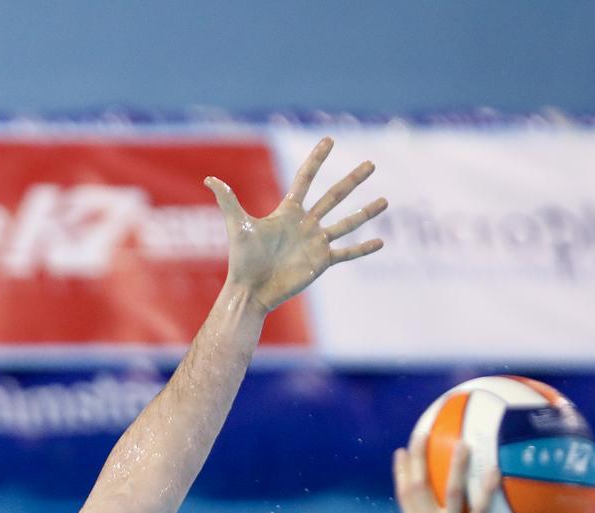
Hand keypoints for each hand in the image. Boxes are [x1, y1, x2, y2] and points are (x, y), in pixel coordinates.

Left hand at [205, 138, 385, 312]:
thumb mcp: (236, 226)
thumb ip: (227, 200)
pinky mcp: (321, 262)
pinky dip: (363, 249)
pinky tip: (381, 242)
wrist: (250, 290)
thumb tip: (209, 179)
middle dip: (352, 179)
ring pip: (347, 222)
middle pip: (334, 196)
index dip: (317, 159)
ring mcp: (315, 243)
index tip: (329, 140)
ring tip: (385, 200)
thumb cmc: (242, 259)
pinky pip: (346, 253)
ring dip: (366, 212)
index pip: (306, 178)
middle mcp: (305, 223)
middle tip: (371, 163)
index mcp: (288, 211)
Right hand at [393, 433, 506, 512]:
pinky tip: (495, 470)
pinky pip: (481, 509)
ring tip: (464, 443)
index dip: (402, 472)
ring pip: (451, 493)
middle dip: (419, 460)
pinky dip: (487, 489)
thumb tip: (453, 507)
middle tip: (422, 435)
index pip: (404, 497)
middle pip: (419, 488)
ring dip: (456, 466)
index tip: (403, 451)